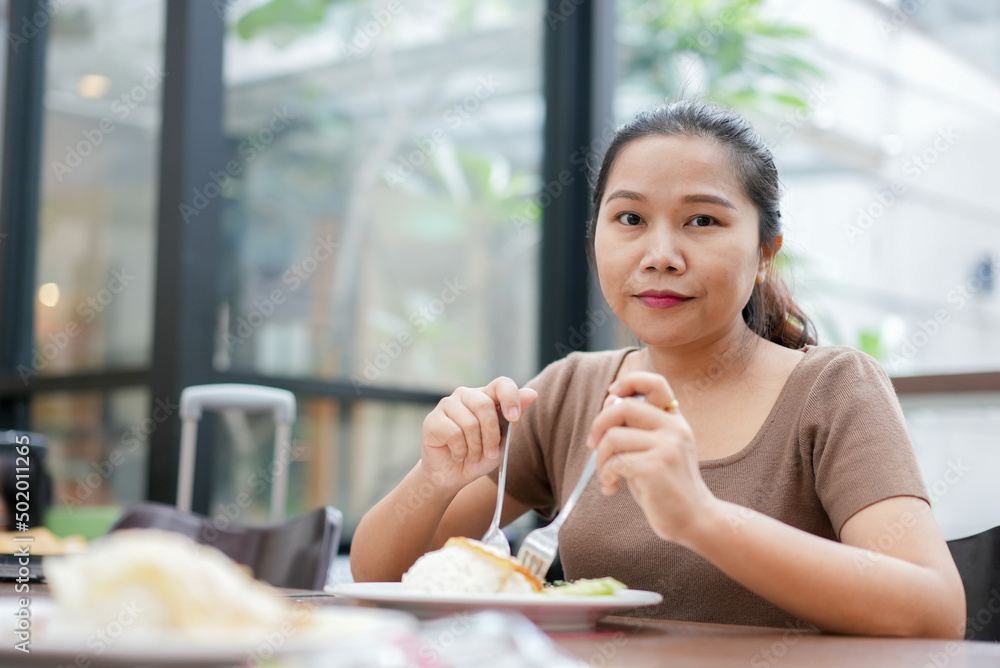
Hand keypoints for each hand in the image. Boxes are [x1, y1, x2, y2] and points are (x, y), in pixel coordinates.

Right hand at [421, 376, 537, 493]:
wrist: (453, 476)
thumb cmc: (479, 456)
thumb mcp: (503, 440)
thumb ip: (514, 417)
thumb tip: (532, 393)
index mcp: (486, 396)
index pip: (501, 384)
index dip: (509, 398)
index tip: (513, 418)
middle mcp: (466, 395)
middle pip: (484, 405)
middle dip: (491, 434)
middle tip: (490, 452)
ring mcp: (447, 405)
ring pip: (469, 422)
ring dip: (475, 447)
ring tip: (472, 455)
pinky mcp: (432, 420)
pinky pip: (453, 433)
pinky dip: (460, 451)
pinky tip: (457, 454)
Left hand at [587, 371, 716, 544]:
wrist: (694, 519)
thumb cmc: (666, 487)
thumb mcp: (653, 451)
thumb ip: (635, 428)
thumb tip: (609, 401)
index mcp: (674, 421)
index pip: (656, 383)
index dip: (629, 381)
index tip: (611, 394)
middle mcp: (674, 429)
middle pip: (623, 407)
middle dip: (598, 425)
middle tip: (593, 445)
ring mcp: (667, 446)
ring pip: (613, 437)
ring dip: (600, 459)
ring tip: (606, 476)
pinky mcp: (656, 466)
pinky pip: (616, 461)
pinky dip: (605, 475)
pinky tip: (611, 488)